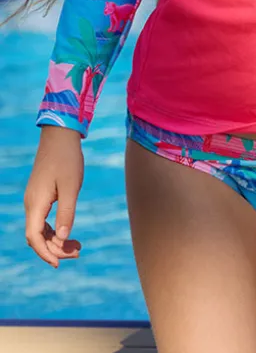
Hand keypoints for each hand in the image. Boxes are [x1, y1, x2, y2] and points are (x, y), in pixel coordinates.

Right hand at [24, 126, 83, 267]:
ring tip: (77, 246)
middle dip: (55, 249)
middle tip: (78, 252)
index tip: (60, 263)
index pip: (34, 237)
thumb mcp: (71, 186)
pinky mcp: (40, 195)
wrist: (60, 137)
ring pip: (40, 230)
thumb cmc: (67, 159)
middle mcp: (31, 204)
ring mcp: (34, 200)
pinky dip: (54, 229)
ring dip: (56, 240)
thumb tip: (63, 238)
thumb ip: (67, 212)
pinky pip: (43, 220)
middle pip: (37, 237)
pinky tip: (67, 233)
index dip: (45, 253)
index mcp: (36, 204)